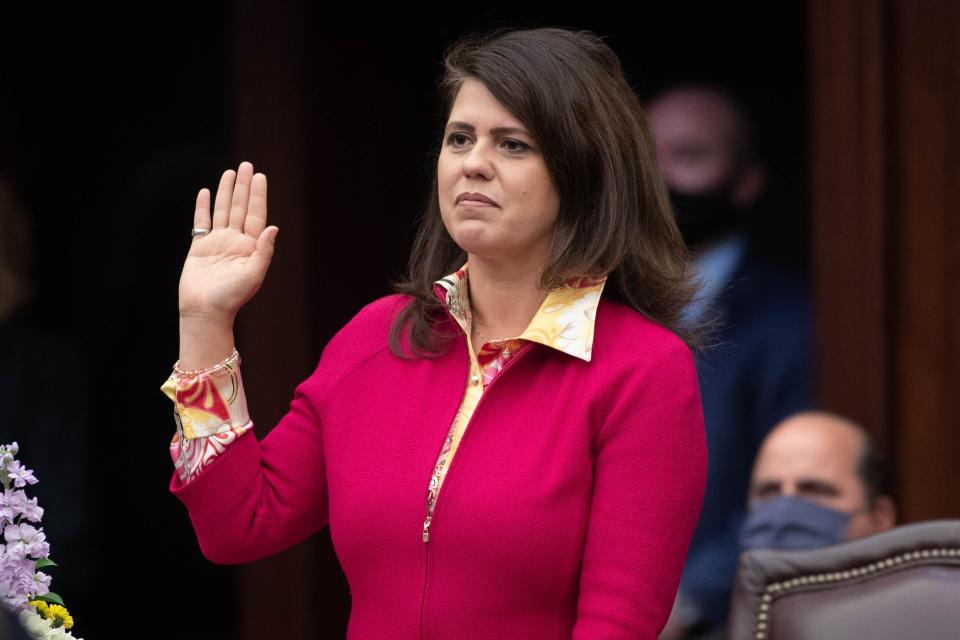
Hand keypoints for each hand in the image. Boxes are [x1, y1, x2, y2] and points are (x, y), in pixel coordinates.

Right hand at [178, 162, 277, 322]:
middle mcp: (235, 242)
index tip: (259, 177)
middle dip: (243, 187)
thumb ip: (264, 251)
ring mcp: (217, 243)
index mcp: (251, 247)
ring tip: (229, 173)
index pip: (256, 215)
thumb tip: (273, 227)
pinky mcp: (199, 248)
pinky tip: (205, 193)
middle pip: (240, 208)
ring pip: (222, 210)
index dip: (258, 195)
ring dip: (226, 192)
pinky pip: (201, 223)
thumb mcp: (254, 275)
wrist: (205, 311)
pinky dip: (202, 207)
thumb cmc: (231, 297)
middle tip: (246, 165)